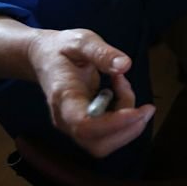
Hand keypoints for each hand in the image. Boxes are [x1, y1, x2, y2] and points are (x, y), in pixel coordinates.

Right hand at [26, 28, 154, 158]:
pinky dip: (123, 117)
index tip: (137, 111)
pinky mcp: (83, 126)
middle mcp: (65, 119)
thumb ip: (102, 52)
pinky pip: (108, 133)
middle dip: (128, 128)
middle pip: (98, 144)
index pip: (84, 125)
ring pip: (105, 143)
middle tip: (143, 103)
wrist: (43, 57)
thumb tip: (125, 65)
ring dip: (127, 121)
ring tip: (123, 84)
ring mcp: (72, 126)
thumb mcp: (82, 40)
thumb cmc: (62, 48)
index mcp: (63, 97)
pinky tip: (120, 89)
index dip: (113, 124)